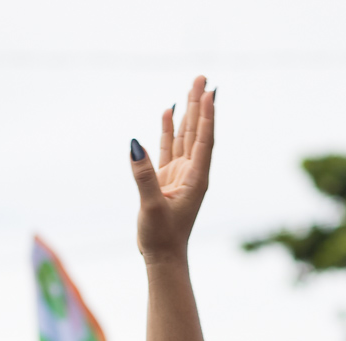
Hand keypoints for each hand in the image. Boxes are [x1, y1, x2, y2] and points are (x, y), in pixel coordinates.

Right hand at [131, 76, 214, 264]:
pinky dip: (169, 130)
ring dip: (188, 112)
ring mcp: (180, 175)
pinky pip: (169, 148)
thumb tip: (135, 145)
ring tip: (192, 87)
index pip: (203, 140)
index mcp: (196, 178)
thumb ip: (143, 175)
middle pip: (197, 131)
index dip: (207, 116)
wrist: (162, 258)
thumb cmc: (161, 237)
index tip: (209, 92)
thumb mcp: (150, 206)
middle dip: (200, 104)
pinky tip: (169, 112)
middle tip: (202, 77)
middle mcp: (192, 173)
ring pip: (185, 136)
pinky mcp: (167, 179)